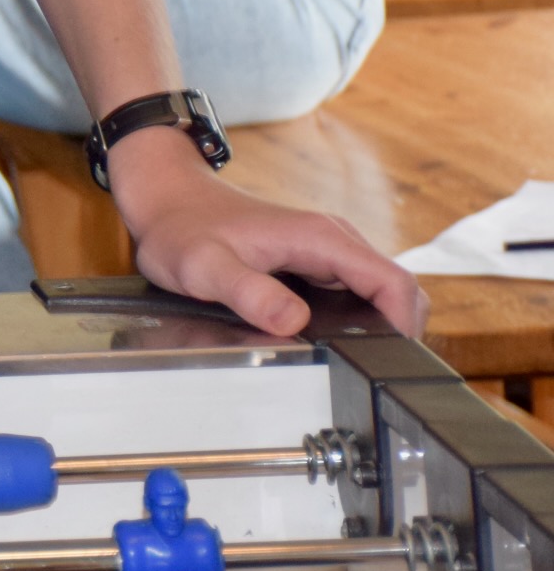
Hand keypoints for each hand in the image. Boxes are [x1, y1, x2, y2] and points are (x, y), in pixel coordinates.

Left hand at [109, 126, 426, 335]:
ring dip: (378, 326)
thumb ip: (249, 293)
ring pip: (378, 293)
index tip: (388, 362)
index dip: (404, 326)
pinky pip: (355, 292)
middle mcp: (333, 240)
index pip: (395, 283)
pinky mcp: (315, 261)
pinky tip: (331, 342)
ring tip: (351, 361)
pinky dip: (357, 319)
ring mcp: (326, 250)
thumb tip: (293, 320)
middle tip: (368, 370)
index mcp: (321, 239)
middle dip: (396, 332)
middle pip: (397, 291)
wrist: (166, 200)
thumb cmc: (181, 229)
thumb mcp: (205, 267)